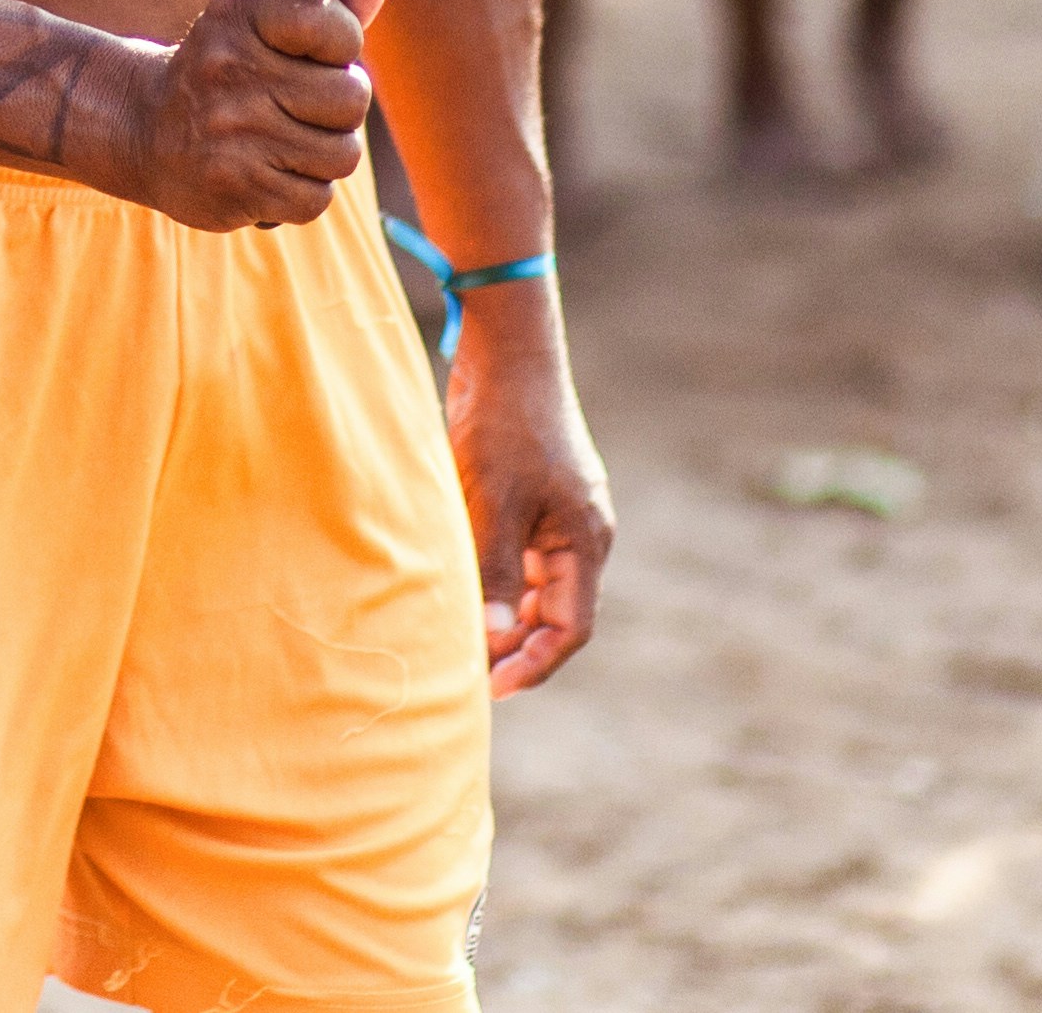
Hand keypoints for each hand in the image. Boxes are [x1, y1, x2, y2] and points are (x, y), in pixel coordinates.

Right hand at [110, 0, 372, 231]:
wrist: (145, 129)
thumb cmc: (230, 69)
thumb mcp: (266, 21)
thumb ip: (332, 1)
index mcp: (240, 12)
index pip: (333, 26)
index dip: (343, 44)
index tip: (319, 51)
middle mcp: (230, 68)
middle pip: (351, 99)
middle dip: (340, 107)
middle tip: (304, 103)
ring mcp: (231, 132)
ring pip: (342, 154)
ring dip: (325, 153)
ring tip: (289, 140)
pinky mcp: (234, 187)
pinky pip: (316, 198)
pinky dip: (302, 190)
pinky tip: (270, 171)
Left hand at [439, 291, 611, 695]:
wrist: (507, 353)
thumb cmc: (504, 423)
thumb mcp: (494, 498)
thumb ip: (497, 568)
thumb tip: (496, 637)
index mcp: (584, 540)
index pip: (570, 628)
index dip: (533, 665)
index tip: (490, 688)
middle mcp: (579, 535)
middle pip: (555, 614)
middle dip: (515, 648)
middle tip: (466, 672)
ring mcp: (558, 517)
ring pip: (535, 588)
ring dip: (503, 615)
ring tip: (457, 639)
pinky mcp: (533, 500)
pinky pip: (519, 558)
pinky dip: (494, 580)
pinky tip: (458, 589)